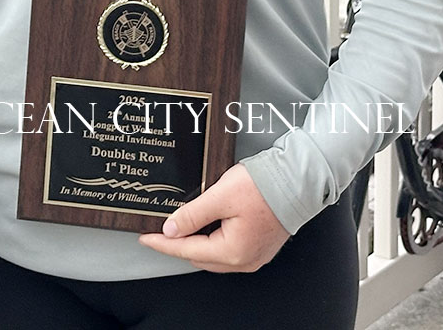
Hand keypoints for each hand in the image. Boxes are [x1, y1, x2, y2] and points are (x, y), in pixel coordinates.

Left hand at [138, 163, 288, 272]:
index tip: (145, 238)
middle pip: (200, 256)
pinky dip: (211, 239)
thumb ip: (192, 215)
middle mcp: (244, 260)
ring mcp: (254, 255)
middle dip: (178, 244)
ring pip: (214, 254)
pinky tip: (204, 226)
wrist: (297, 182)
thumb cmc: (264, 188)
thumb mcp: (219, 196)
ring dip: (195, 242)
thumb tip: (171, 230)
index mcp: (232, 252)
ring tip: (178, 226)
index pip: (187, 251)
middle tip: (159, 230)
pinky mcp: (259, 246)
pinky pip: (228, 248)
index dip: (163, 244)